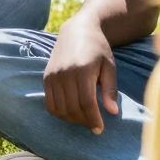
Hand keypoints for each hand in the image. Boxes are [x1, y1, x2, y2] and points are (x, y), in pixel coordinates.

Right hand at [42, 18, 117, 132]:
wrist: (77, 30)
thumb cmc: (98, 49)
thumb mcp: (109, 67)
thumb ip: (110, 89)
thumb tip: (112, 112)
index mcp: (83, 70)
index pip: (87, 103)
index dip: (93, 119)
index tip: (100, 129)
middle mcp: (65, 73)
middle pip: (73, 108)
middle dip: (84, 121)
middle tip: (94, 125)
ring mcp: (53, 75)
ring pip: (60, 108)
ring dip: (72, 119)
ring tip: (83, 119)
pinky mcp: (46, 77)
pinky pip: (49, 103)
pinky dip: (59, 113)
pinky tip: (70, 112)